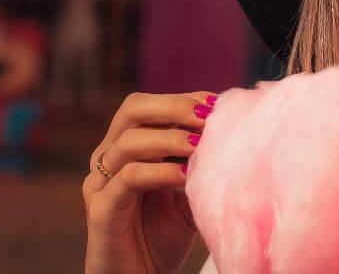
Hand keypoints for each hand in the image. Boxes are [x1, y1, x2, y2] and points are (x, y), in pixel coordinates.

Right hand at [82, 92, 215, 273]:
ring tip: (202, 145)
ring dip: (170, 138)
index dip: (184, 99)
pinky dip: (159, 172)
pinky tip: (185, 177)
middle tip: (209, 115)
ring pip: (128, 142)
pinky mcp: (100, 210)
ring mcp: (100, 183)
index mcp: (129, 149)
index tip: (220, 105)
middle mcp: (109, 159)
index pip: (151, 106)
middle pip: (132, 109)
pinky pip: (127, 180)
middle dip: (174, 106)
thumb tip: (238, 135)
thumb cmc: (162, 238)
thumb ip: (202, 167)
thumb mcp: (189, 196)